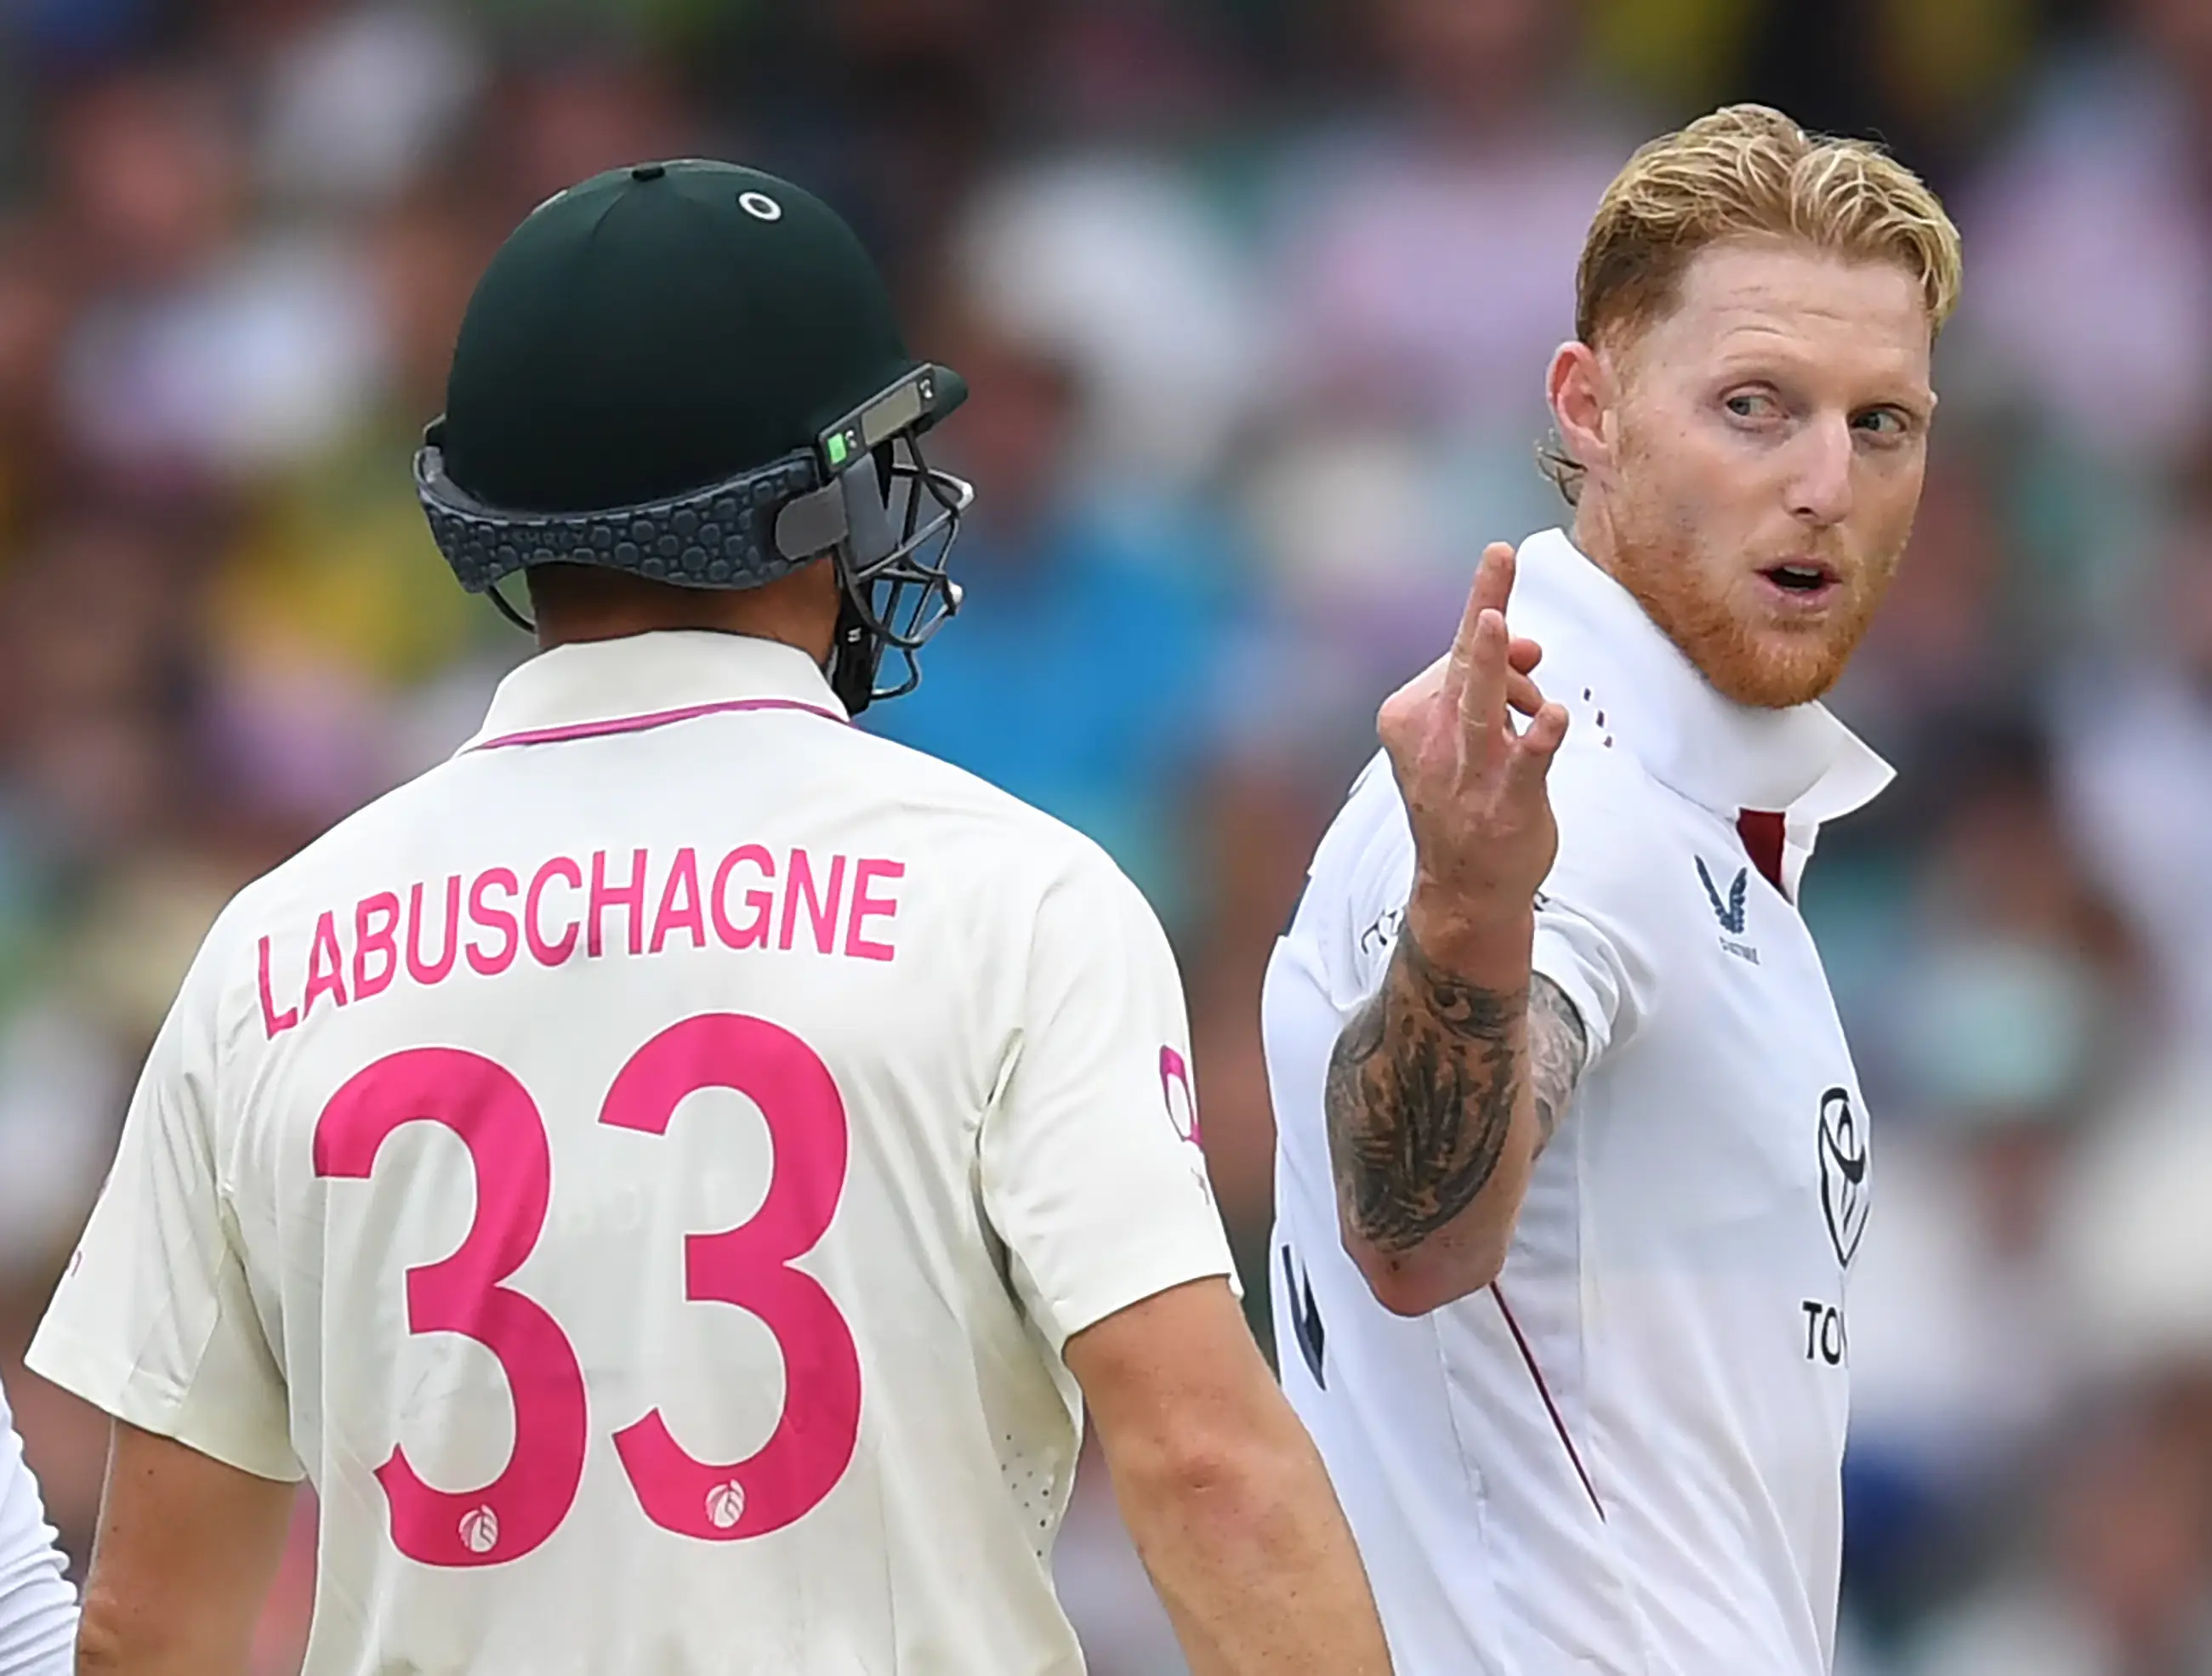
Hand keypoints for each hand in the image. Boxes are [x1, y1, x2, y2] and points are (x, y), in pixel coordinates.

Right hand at [1377, 542, 1568, 957]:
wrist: (1462, 890)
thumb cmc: (1466, 800)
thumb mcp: (1468, 736)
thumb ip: (1496, 685)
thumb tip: (1529, 646)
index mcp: (1411, 716)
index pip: (1458, 654)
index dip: (1492, 619)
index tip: (1504, 569)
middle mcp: (1434, 741)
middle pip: (1464, 665)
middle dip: (1484, 605)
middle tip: (1498, 555)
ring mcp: (1467, 774)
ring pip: (1481, 709)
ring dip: (1491, 665)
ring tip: (1501, 623)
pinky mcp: (1505, 806)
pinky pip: (1523, 766)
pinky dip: (1538, 741)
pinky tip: (1554, 717)